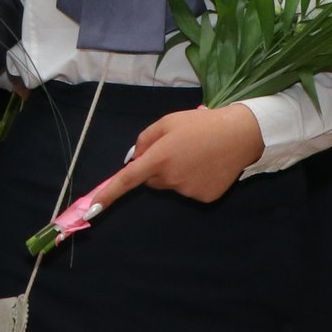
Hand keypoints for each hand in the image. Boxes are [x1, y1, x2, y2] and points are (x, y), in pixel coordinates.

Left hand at [73, 104, 265, 210]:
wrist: (240, 134)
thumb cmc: (201, 124)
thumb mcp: (168, 122)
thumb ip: (145, 139)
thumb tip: (134, 158)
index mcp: (159, 158)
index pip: (127, 179)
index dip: (108, 194)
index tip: (91, 209)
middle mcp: (171, 178)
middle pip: (152, 180)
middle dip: (158, 167)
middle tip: (178, 148)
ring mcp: (188, 191)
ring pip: (171, 185)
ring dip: (177, 172)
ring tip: (197, 153)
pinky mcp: (204, 198)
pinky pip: (190, 191)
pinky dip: (195, 180)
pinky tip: (208, 165)